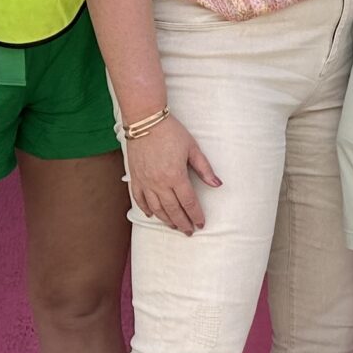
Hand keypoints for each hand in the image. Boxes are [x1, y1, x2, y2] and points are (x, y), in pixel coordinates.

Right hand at [126, 113, 220, 235]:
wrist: (145, 120)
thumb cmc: (171, 132)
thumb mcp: (192, 148)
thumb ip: (205, 169)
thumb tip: (217, 184)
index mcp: (176, 176)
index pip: (189, 202)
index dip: (196, 215)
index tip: (201, 223)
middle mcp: (159, 183)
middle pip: (173, 210)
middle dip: (182, 223)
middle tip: (189, 231)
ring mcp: (145, 182)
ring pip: (156, 208)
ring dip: (166, 220)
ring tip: (174, 226)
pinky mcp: (135, 178)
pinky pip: (139, 199)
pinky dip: (145, 209)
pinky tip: (152, 215)